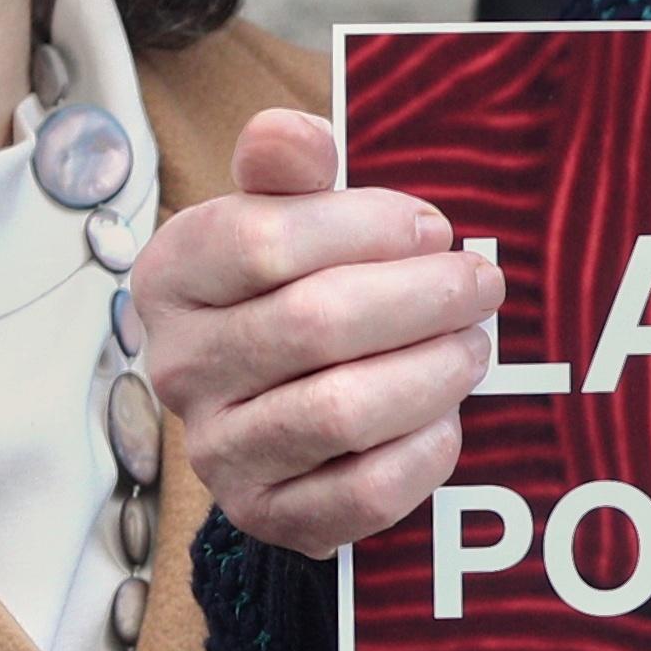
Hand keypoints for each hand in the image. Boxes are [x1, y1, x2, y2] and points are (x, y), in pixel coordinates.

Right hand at [131, 107, 503, 557]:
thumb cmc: (288, 287)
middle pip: (314, 324)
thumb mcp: (278, 212)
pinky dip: (423, 450)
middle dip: (421, 298)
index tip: (432, 229)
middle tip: (479, 284)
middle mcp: (178, 367)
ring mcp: (219, 452)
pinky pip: (364, 492)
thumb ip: (286, 165)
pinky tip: (447, 415)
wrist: (270, 402)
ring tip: (473, 345)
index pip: (266, 240)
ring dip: (432, 371)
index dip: (368, 228)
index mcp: (171, 275)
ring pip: (342, 411)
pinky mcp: (269, 516)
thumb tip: (300, 135)